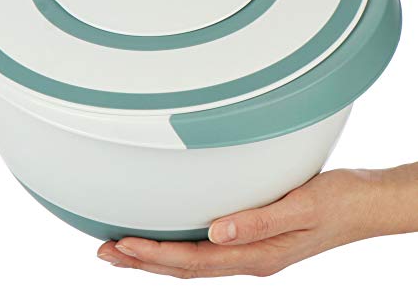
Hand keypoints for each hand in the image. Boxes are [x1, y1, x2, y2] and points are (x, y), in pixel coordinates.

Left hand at [97, 164, 417, 277]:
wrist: (364, 204)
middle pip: (186, 266)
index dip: (154, 255)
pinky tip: (170, 241)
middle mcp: (249, 257)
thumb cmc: (337, 203)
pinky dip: (180, 248)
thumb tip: (216, 233)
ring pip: (193, 261)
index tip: (121, 246)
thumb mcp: (302, 207)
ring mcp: (251, 251)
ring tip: (124, 250)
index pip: (194, 260)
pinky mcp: (254, 239)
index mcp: (257, 254)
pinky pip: (208, 251)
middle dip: (143, 261)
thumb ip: (259, 221)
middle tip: (104, 252)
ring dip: (156, 257)